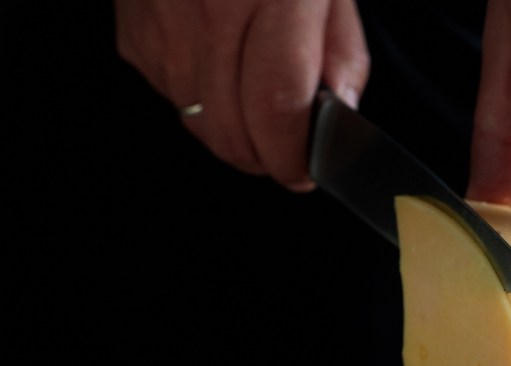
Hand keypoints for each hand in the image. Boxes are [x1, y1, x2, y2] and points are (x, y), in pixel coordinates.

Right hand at [115, 0, 369, 190]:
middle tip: (287, 154)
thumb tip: (341, 117)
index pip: (276, 107)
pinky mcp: (134, 31)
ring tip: (258, 106)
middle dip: (265, 159)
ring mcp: (163, 20)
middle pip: (231, 130)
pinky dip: (201, 103)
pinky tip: (222, 70)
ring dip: (234, 135)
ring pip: (198, 122)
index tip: (305, 173)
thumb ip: (343, 54)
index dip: (292, 157)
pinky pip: (171, 95)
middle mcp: (210, 9)